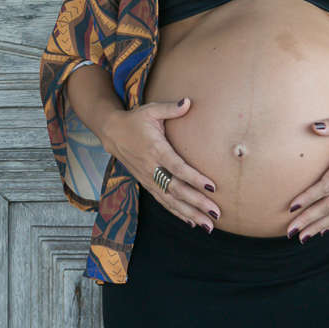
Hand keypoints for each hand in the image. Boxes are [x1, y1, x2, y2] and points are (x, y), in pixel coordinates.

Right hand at [107, 97, 220, 232]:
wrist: (112, 133)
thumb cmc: (136, 120)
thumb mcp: (151, 110)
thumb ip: (171, 108)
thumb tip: (188, 102)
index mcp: (156, 149)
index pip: (177, 167)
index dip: (194, 178)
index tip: (211, 186)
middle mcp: (152, 168)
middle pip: (177, 189)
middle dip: (197, 203)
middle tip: (216, 213)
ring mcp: (148, 179)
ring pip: (171, 200)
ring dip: (190, 214)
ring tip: (208, 225)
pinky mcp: (147, 184)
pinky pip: (163, 202)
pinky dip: (177, 213)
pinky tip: (192, 222)